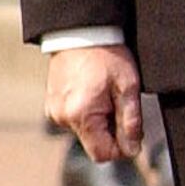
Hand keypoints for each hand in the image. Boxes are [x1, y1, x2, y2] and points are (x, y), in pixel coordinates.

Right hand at [46, 43, 148, 163]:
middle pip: (94, 143)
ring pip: (85, 131)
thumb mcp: (127, 87)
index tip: (131, 127)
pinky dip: (87, 112)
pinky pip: (75, 119)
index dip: (122, 147)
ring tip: (104, 92)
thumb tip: (133, 150)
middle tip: (119, 102)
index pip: (103, 154)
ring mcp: (54, 112)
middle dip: (111, 130)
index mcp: (81, 115)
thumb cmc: (107, 55)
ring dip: (99, 120)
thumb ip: (131, 121)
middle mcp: (62, 118)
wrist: (81, 31)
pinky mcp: (51, 105)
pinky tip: (92, 90)